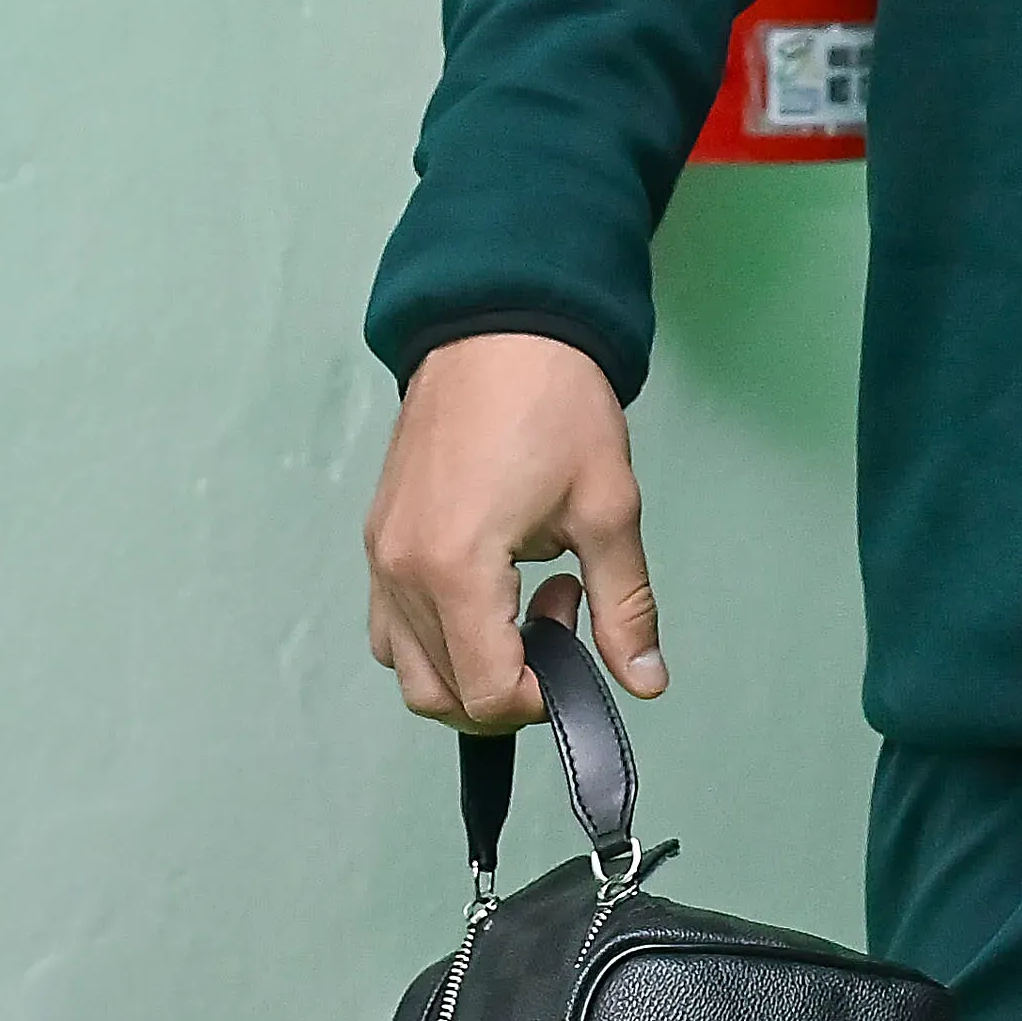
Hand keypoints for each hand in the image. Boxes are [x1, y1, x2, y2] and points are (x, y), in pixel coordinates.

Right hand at [364, 332, 663, 728]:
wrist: (499, 323)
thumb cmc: (551, 400)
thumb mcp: (606, 507)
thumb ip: (624, 607)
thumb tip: (643, 680)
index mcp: (454, 569)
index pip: (488, 694)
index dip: (542, 698)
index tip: (576, 644)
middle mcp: (400, 572)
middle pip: (441, 696)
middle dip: (510, 684)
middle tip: (559, 615)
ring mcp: (380, 555)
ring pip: (410, 668)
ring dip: (470, 665)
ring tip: (523, 598)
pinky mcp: (378, 536)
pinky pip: (392, 625)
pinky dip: (437, 635)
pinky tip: (488, 586)